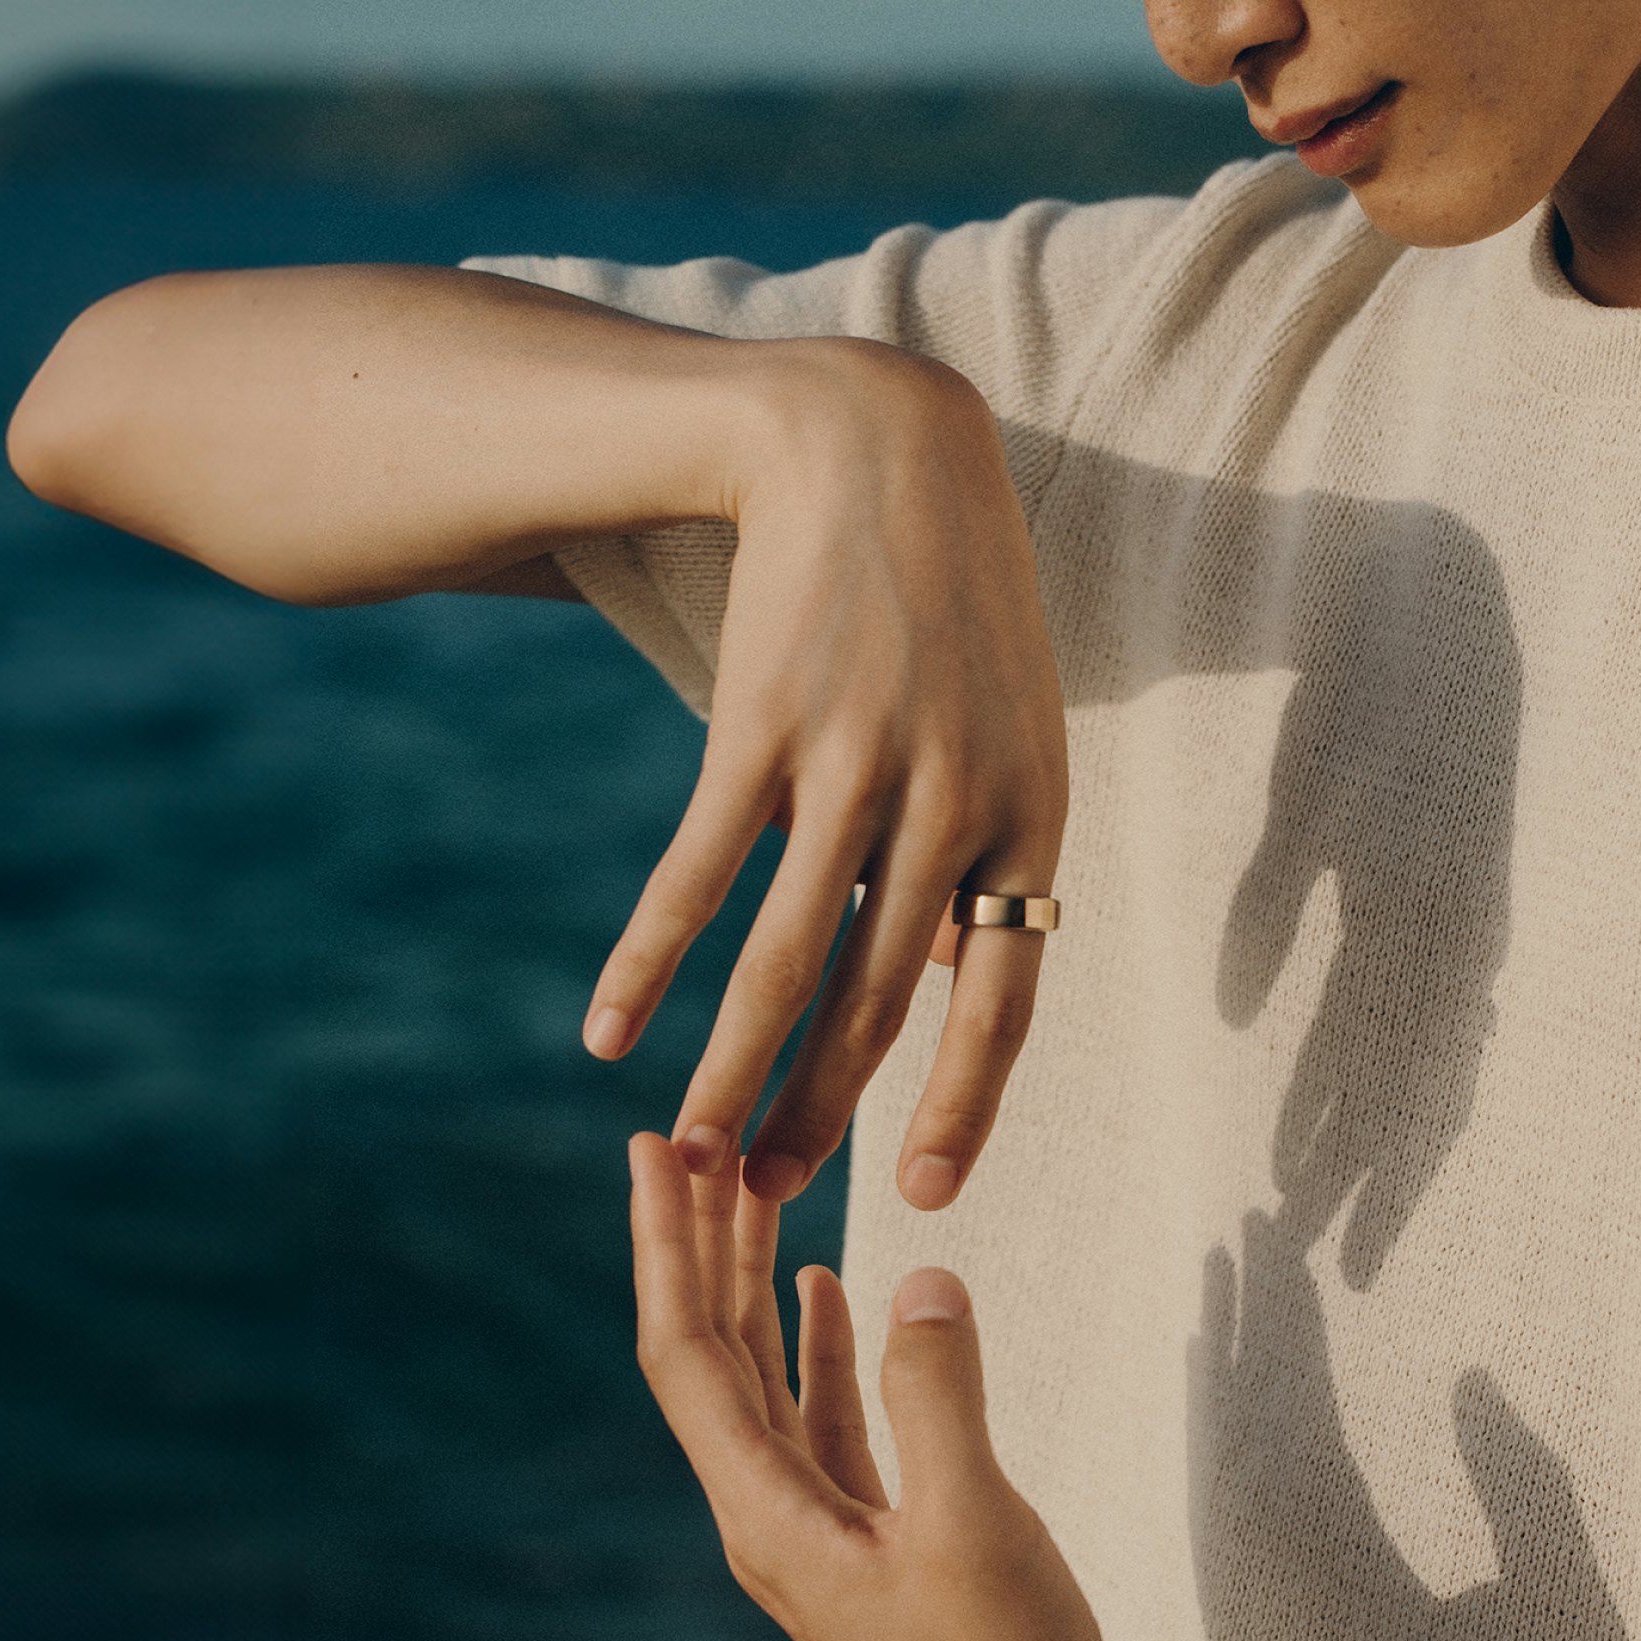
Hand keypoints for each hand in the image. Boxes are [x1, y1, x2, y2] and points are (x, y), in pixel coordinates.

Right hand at [584, 343, 1069, 1212]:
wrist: (877, 445)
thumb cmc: (952, 602)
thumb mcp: (1011, 724)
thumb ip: (979, 848)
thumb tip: (931, 970)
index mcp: (1029, 816)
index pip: (1006, 1000)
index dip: (960, 1104)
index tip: (918, 1194)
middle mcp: (951, 803)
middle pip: (879, 1000)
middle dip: (819, 1115)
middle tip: (765, 1195)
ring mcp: (856, 764)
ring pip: (785, 960)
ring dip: (729, 1070)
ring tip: (690, 1151)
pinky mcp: (763, 726)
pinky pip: (699, 874)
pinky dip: (650, 960)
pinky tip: (610, 1028)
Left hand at [627, 1132, 1160, 1640]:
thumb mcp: (975, 1522)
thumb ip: (942, 1392)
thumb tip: (923, 1277)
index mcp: (767, 1518)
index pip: (685, 1354)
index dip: (664, 1245)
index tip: (651, 1151)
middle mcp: (770, 1520)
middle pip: (710, 1354)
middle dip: (695, 1244)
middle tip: (687, 1139)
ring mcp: (818, 1530)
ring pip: (764, 1378)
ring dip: (752, 1282)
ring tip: (749, 1186)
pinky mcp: (873, 1538)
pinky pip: (821, 1417)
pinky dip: (815, 1346)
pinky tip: (825, 1287)